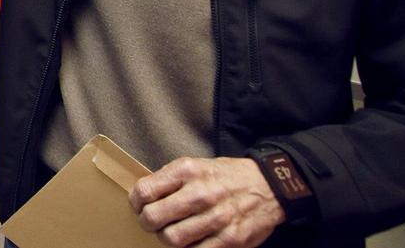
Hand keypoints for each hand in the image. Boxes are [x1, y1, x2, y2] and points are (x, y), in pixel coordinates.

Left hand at [129, 157, 284, 247]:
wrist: (269, 185)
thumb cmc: (225, 176)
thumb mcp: (195, 165)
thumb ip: (169, 180)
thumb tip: (142, 197)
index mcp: (187, 171)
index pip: (144, 191)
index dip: (135, 202)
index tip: (139, 205)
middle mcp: (200, 193)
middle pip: (153, 218)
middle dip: (147, 223)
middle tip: (152, 222)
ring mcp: (216, 218)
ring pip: (171, 239)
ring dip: (166, 238)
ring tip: (172, 232)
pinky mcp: (230, 240)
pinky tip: (191, 241)